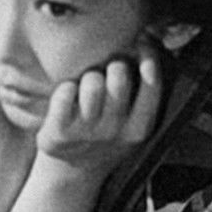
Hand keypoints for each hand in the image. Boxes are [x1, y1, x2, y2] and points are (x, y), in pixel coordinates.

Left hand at [34, 42, 162, 183]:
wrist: (71, 175)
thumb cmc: (104, 134)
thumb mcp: (133, 120)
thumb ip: (144, 88)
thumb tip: (152, 36)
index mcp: (140, 128)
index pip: (153, 83)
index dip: (148, 56)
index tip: (141, 42)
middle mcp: (115, 131)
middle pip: (119, 76)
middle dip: (113, 65)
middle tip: (106, 71)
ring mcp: (86, 133)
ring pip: (92, 82)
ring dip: (88, 76)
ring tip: (85, 86)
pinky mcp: (57, 134)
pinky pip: (64, 92)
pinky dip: (64, 88)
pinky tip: (66, 96)